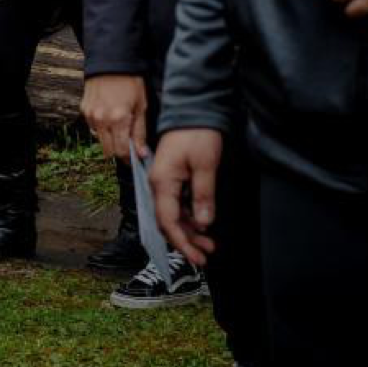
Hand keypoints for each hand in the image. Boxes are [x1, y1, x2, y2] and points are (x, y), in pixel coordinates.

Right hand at [81, 74, 148, 160]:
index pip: (121, 151)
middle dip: (119, 151)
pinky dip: (102, 127)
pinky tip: (109, 115)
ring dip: (110, 139)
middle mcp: (101, 119)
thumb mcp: (142, 106)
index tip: (135, 159)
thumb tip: (142, 154)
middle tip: (128, 144)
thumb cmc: (131, 82)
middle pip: (108, 151)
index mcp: (118, 119)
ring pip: (100, 140)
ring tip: (119, 126)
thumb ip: (140, 133)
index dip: (129, 159)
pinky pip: (93, 127)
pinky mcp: (84, 110)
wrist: (111, 61)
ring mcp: (90, 115)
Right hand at [148, 128, 222, 266]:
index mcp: (162, 181)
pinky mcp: (171, 177)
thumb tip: (203, 222)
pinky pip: (176, 204)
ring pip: (172, 214)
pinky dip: (188, 216)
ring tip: (209, 243)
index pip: (167, 221)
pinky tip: (202, 223)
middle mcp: (158, 184)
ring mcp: (163, 181)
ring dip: (189, 230)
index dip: (182, 242)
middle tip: (205, 255)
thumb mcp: (205, 165)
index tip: (197, 257)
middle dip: (185, 241)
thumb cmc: (197, 133)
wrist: (192, 109)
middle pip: (167, 221)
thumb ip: (203, 195)